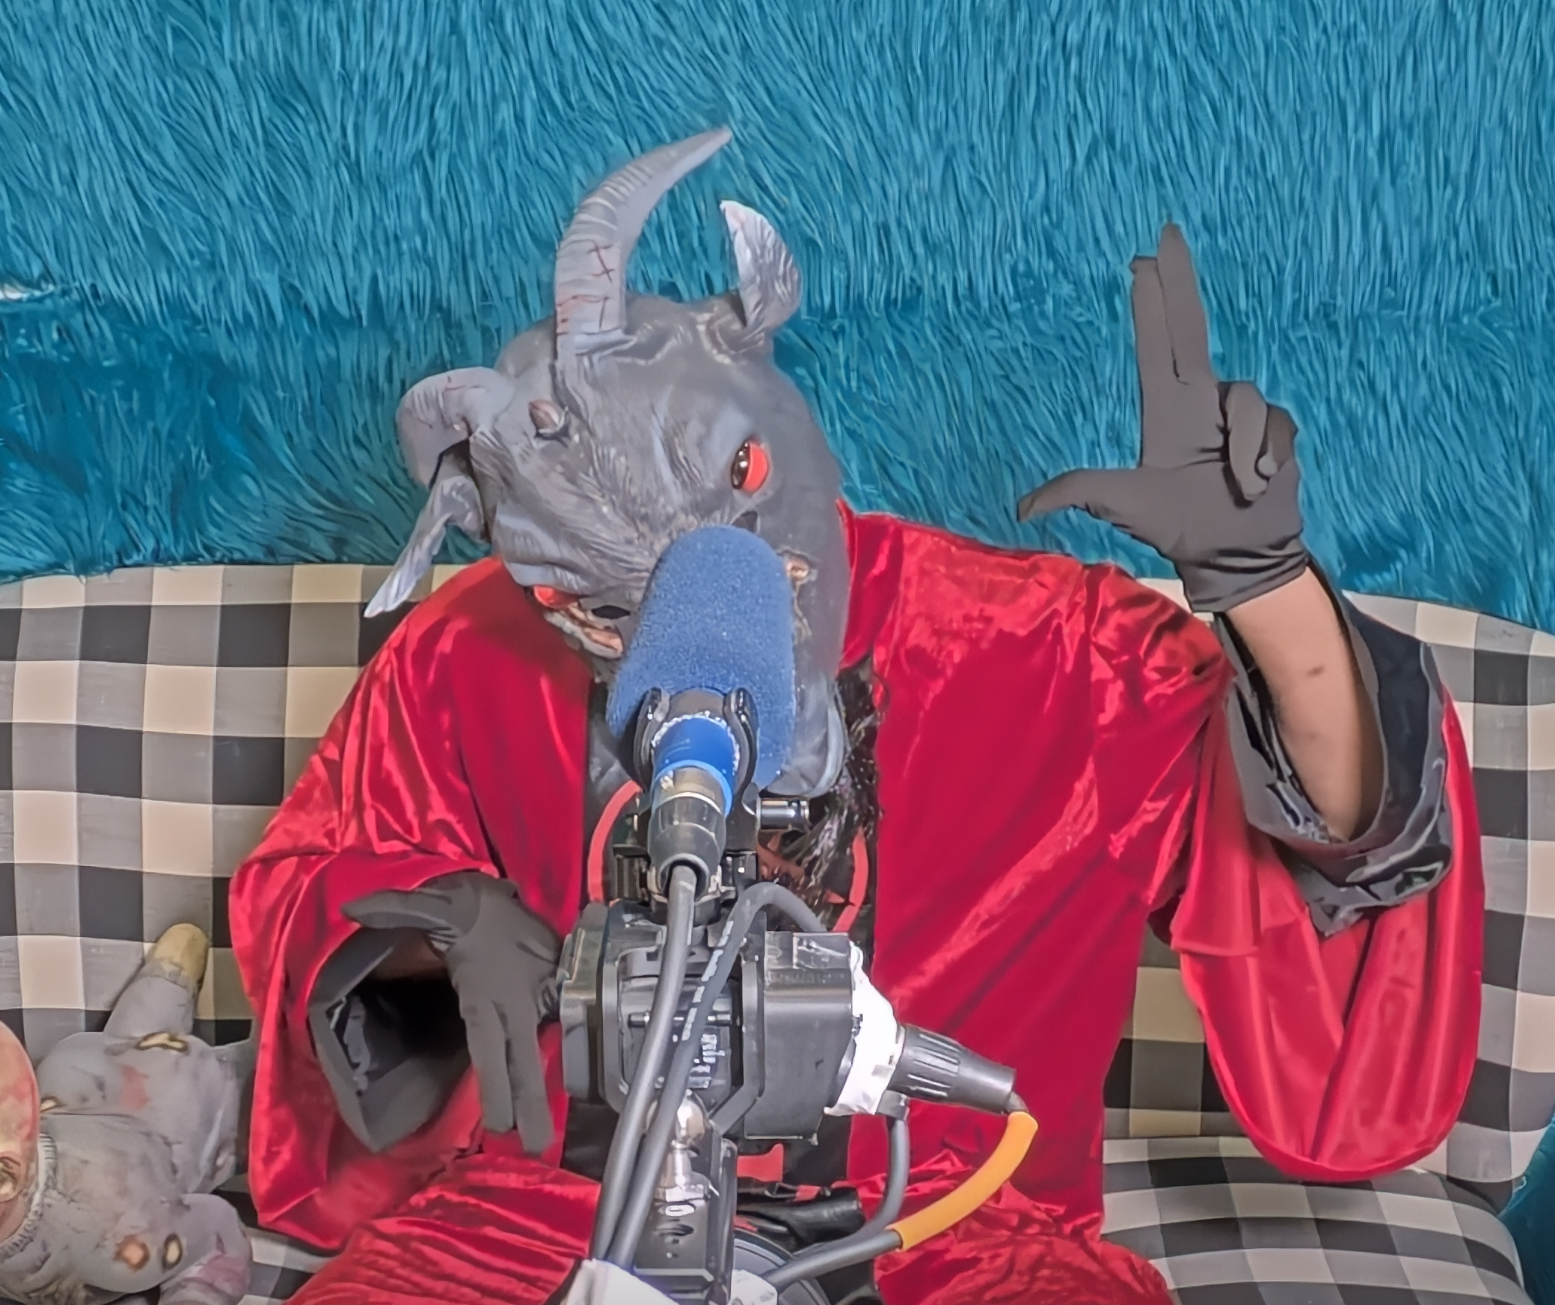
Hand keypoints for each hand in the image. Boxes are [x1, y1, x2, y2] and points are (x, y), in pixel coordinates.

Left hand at [343, 872, 560, 1152]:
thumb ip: (393, 908)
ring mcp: (533, 1005)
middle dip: (529, 1104)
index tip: (501, 1123)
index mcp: (486, 990)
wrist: (512, 897)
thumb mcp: (434, 904)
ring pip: (535, 1054)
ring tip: (538, 1140)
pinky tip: (539, 1098)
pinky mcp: (544, 1004)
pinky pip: (540, 1040)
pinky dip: (542, 1069)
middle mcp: (514, 1004)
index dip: (496, 1083)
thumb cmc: (471, 908)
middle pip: (522, 1060)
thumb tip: (348, 907)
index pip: (490, 1044)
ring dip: (538, 1095)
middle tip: (533, 1148)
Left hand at [1018, 224, 1307, 611]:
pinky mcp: (1276, 428)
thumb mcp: (1121, 504)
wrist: (1232, 553)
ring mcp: (1241, 412)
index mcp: (1165, 409)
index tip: (1141, 260)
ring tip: (1238, 486)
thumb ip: (1078, 494)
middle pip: (1191, 328)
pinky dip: (1265, 458)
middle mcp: (1202, 399)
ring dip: (1244, 449)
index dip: (1151, 303)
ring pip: (1245, 399)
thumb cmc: (1175, 525)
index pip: (1156, 344)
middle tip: (1166, 235)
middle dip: (1179, 282)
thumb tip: (1020, 509)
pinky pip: (1274, 425)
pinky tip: (1259, 484)